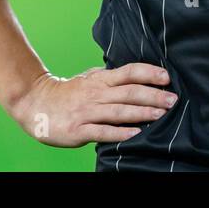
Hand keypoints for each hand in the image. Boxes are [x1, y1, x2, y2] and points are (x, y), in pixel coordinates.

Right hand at [10, 63, 178, 146]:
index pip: (128, 72)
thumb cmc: (66, 93)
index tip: (166, 77)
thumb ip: (109, 77)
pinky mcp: (79, 130)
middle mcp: (96, 94)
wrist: (35, 104)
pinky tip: (135, 135)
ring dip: (141, 113)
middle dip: (152, 95)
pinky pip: (102, 132)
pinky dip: (119, 133)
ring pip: (119, 111)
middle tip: (173, 100)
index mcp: (100, 80)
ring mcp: (87, 112)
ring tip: (160, 115)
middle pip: (128, 92)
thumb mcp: (88, 79)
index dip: (148, 73)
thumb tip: (133, 74)